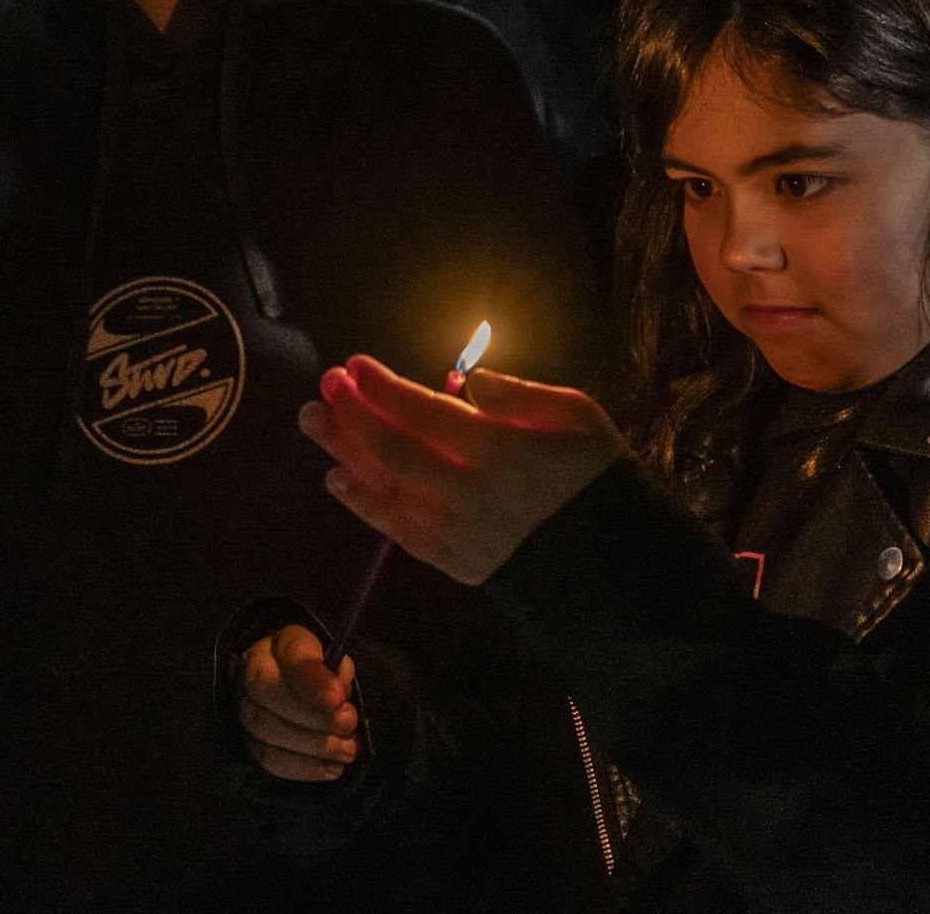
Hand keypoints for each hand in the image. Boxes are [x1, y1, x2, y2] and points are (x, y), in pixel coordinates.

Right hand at [237, 624, 359, 781]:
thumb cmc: (330, 679)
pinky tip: (331, 768)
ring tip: (347, 750)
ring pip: (266, 727)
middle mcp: (254, 669)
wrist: (311, 699)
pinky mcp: (248, 740)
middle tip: (347, 724)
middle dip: (312, 713)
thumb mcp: (340, 666)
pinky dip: (303, 767)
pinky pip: (267, 758)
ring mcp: (246, 706)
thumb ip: (340, 672)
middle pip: (267, 689)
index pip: (289, 652)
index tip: (337, 697)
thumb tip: (338, 687)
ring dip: (312, 744)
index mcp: (282, 643)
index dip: (312, 676)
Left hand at [300, 355, 628, 584]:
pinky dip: (365, 505)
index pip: (427, 415)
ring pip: (387, 490)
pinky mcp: (455, 563)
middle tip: (324, 386)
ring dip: (344, 453)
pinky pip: (398, 532)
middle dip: (354, 414)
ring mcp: (459, 533)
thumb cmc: (595, 476)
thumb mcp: (578, 417)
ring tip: (313, 422)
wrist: (615, 563)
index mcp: (504, 451)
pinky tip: (338, 478)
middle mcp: (472, 493)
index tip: (355, 365)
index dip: (384, 389)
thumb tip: (470, 381)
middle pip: (395, 451)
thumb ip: (522, 396)